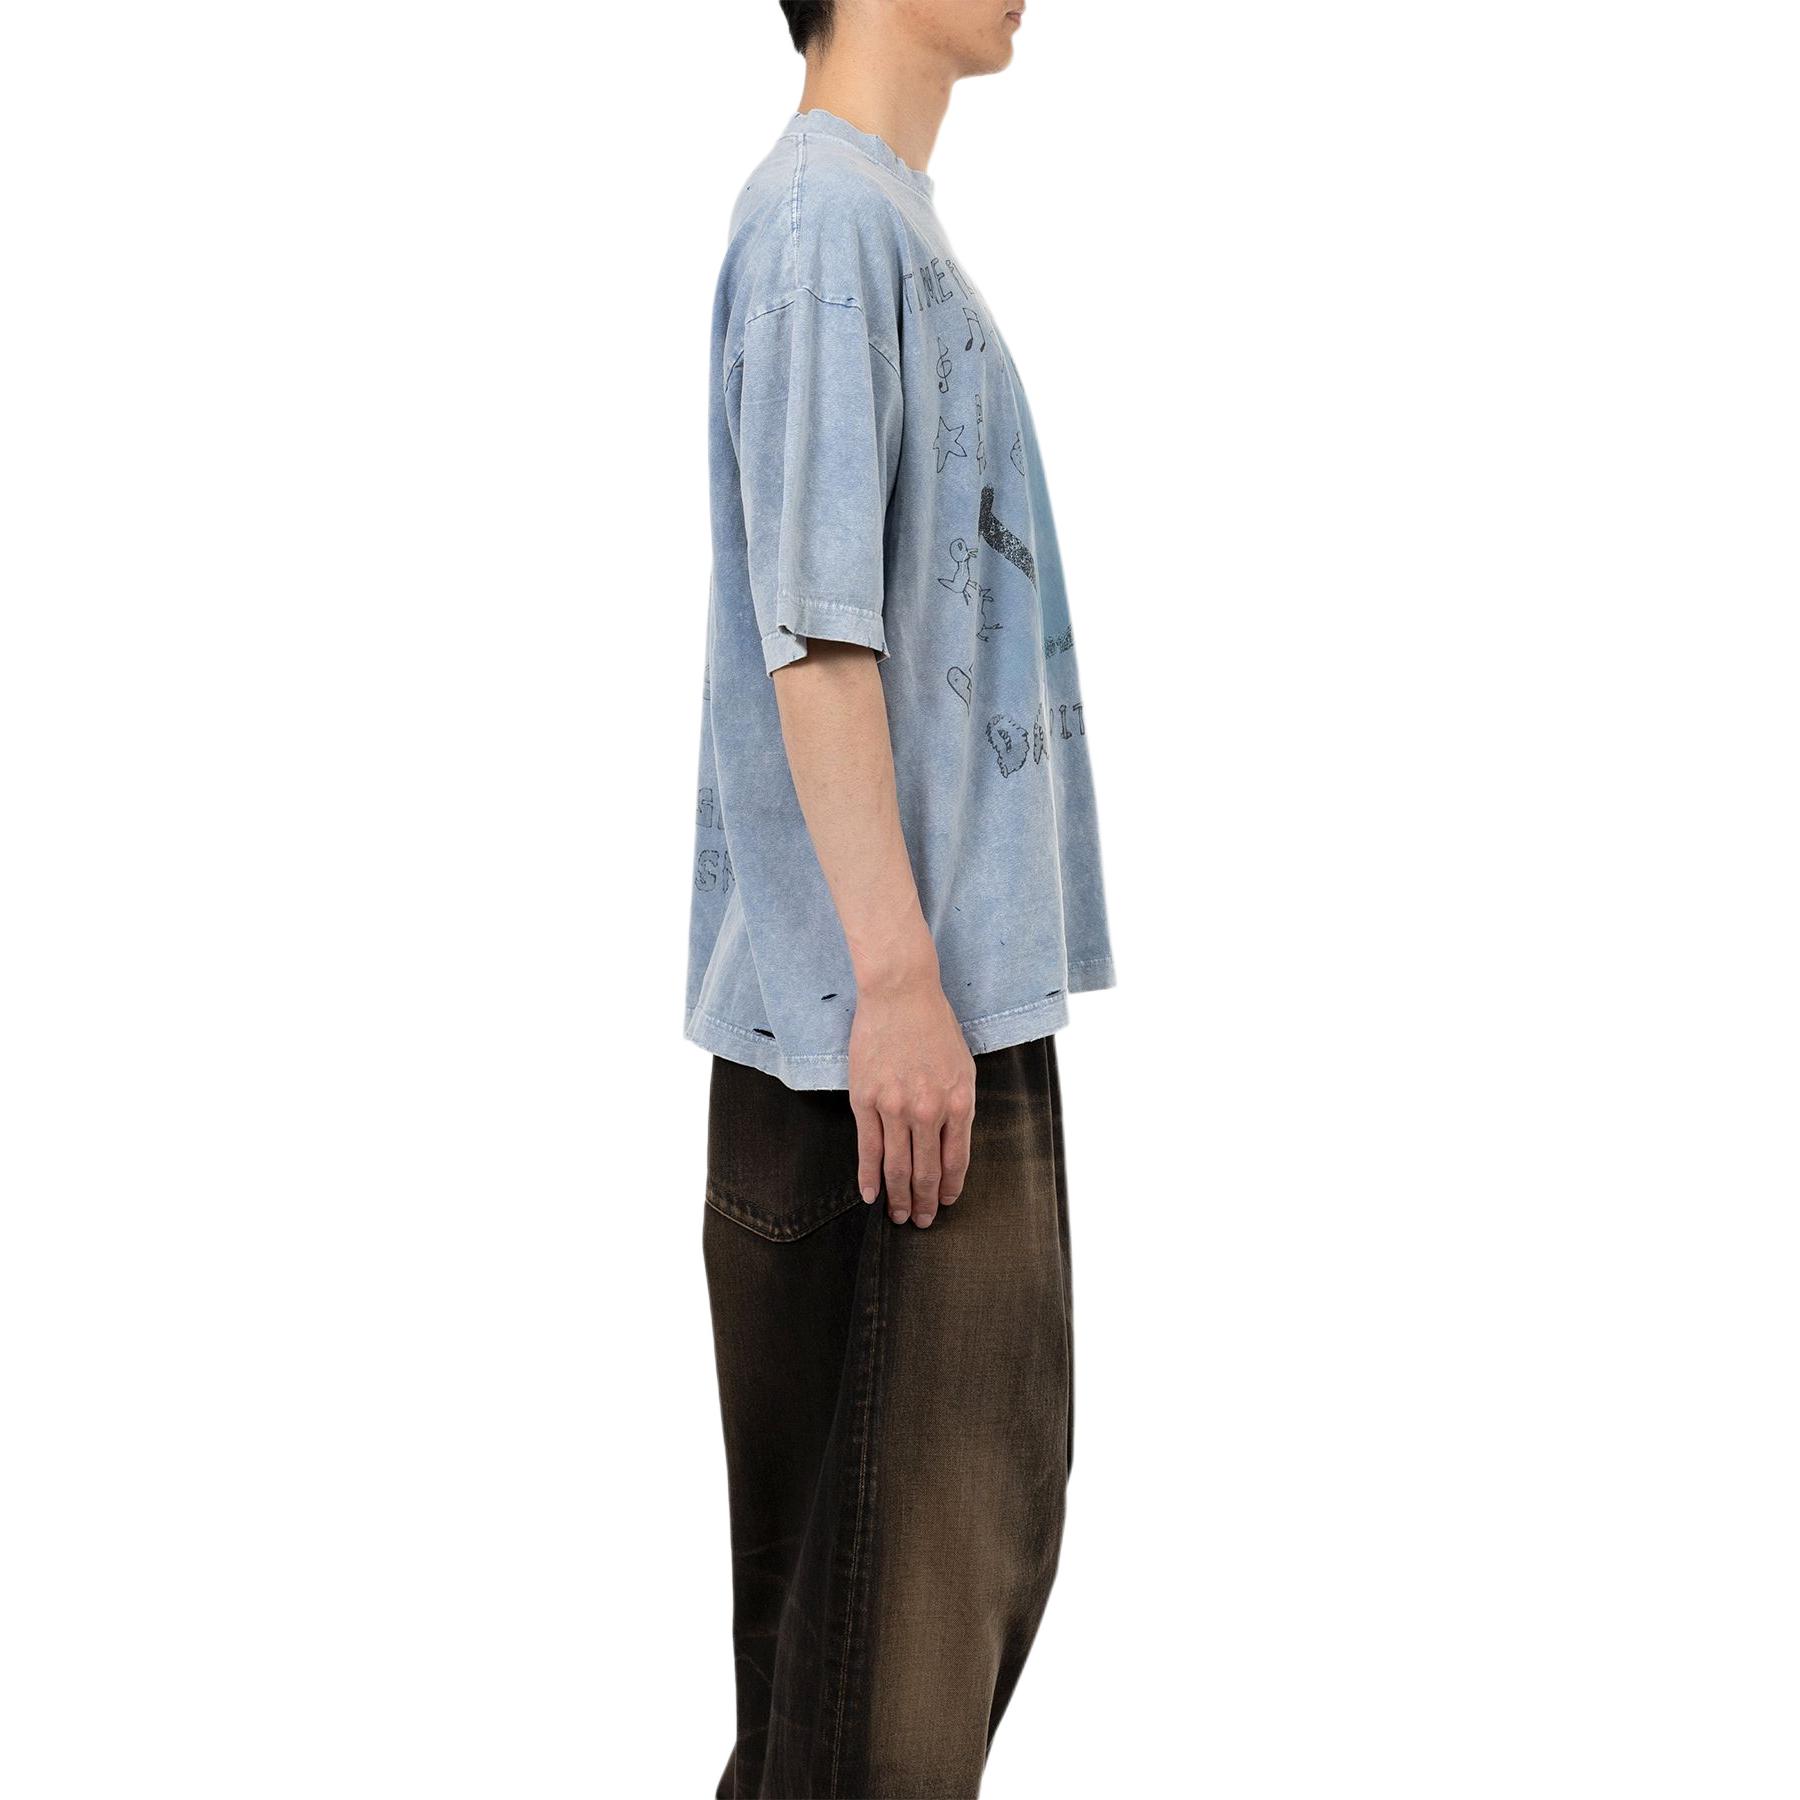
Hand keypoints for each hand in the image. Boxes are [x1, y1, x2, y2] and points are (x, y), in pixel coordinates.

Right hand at [848, 973, 976, 1227]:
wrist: (901, 995)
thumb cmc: (934, 1027)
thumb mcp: (962, 1068)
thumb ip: (957, 1107)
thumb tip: (949, 1145)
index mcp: (958, 1102)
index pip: (955, 1160)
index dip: (949, 1187)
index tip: (944, 1203)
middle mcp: (928, 1110)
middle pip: (926, 1171)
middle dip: (924, 1202)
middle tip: (920, 1222)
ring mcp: (895, 1107)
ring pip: (897, 1166)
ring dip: (897, 1197)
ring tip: (897, 1216)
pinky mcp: (866, 1100)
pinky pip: (868, 1148)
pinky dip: (869, 1176)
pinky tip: (870, 1194)